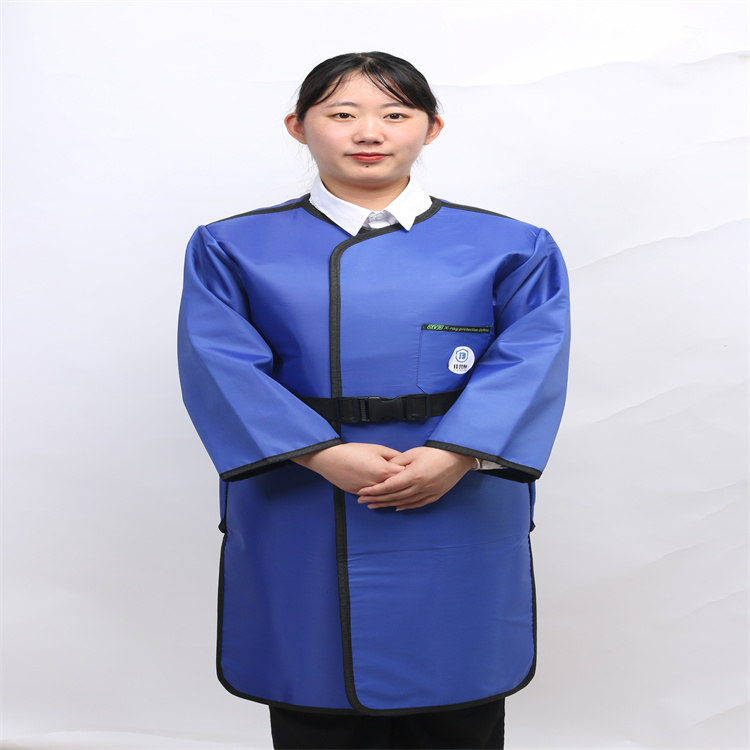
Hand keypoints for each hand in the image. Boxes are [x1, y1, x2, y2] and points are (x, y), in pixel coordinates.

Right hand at [291, 443, 404, 494]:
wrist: (331, 459)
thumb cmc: (352, 451)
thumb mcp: (376, 448)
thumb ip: (392, 455)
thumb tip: (403, 460)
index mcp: (384, 470)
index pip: (405, 475)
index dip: (413, 474)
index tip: (419, 474)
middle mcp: (378, 483)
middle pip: (397, 488)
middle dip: (406, 487)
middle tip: (415, 485)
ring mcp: (369, 491)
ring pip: (386, 496)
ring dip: (395, 496)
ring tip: (403, 495)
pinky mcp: (359, 494)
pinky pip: (374, 498)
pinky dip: (380, 498)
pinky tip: (387, 499)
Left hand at [356, 447, 475, 510]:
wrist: (458, 457)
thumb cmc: (435, 452)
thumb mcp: (413, 453)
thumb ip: (397, 461)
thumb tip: (385, 468)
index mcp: (413, 475)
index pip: (389, 486)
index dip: (374, 490)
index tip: (363, 492)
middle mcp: (420, 487)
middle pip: (394, 496)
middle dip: (377, 499)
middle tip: (363, 501)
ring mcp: (428, 493)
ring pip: (404, 502)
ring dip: (388, 505)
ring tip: (375, 506)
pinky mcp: (435, 495)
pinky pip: (417, 504)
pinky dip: (405, 506)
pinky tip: (396, 507)